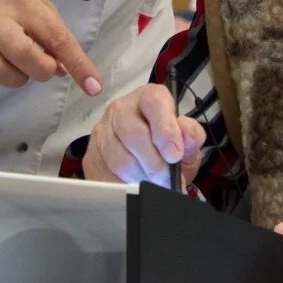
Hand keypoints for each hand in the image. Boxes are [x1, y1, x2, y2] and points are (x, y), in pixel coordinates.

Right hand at [0, 0, 102, 94]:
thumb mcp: (33, 1)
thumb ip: (53, 32)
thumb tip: (65, 69)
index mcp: (24, 3)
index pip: (56, 37)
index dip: (78, 64)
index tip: (93, 87)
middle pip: (24, 55)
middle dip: (41, 71)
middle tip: (41, 67)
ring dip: (13, 78)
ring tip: (13, 65)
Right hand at [81, 84, 204, 187]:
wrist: (149, 164)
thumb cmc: (169, 149)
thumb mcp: (188, 142)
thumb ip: (191, 135)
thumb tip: (186, 134)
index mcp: (150, 97)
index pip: (154, 103)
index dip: (165, 130)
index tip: (174, 155)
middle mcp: (123, 109)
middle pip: (133, 133)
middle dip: (154, 163)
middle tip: (167, 179)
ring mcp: (103, 131)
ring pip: (118, 158)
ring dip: (140, 177)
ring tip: (154, 184)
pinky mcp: (92, 155)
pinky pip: (105, 174)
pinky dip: (124, 185)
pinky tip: (137, 186)